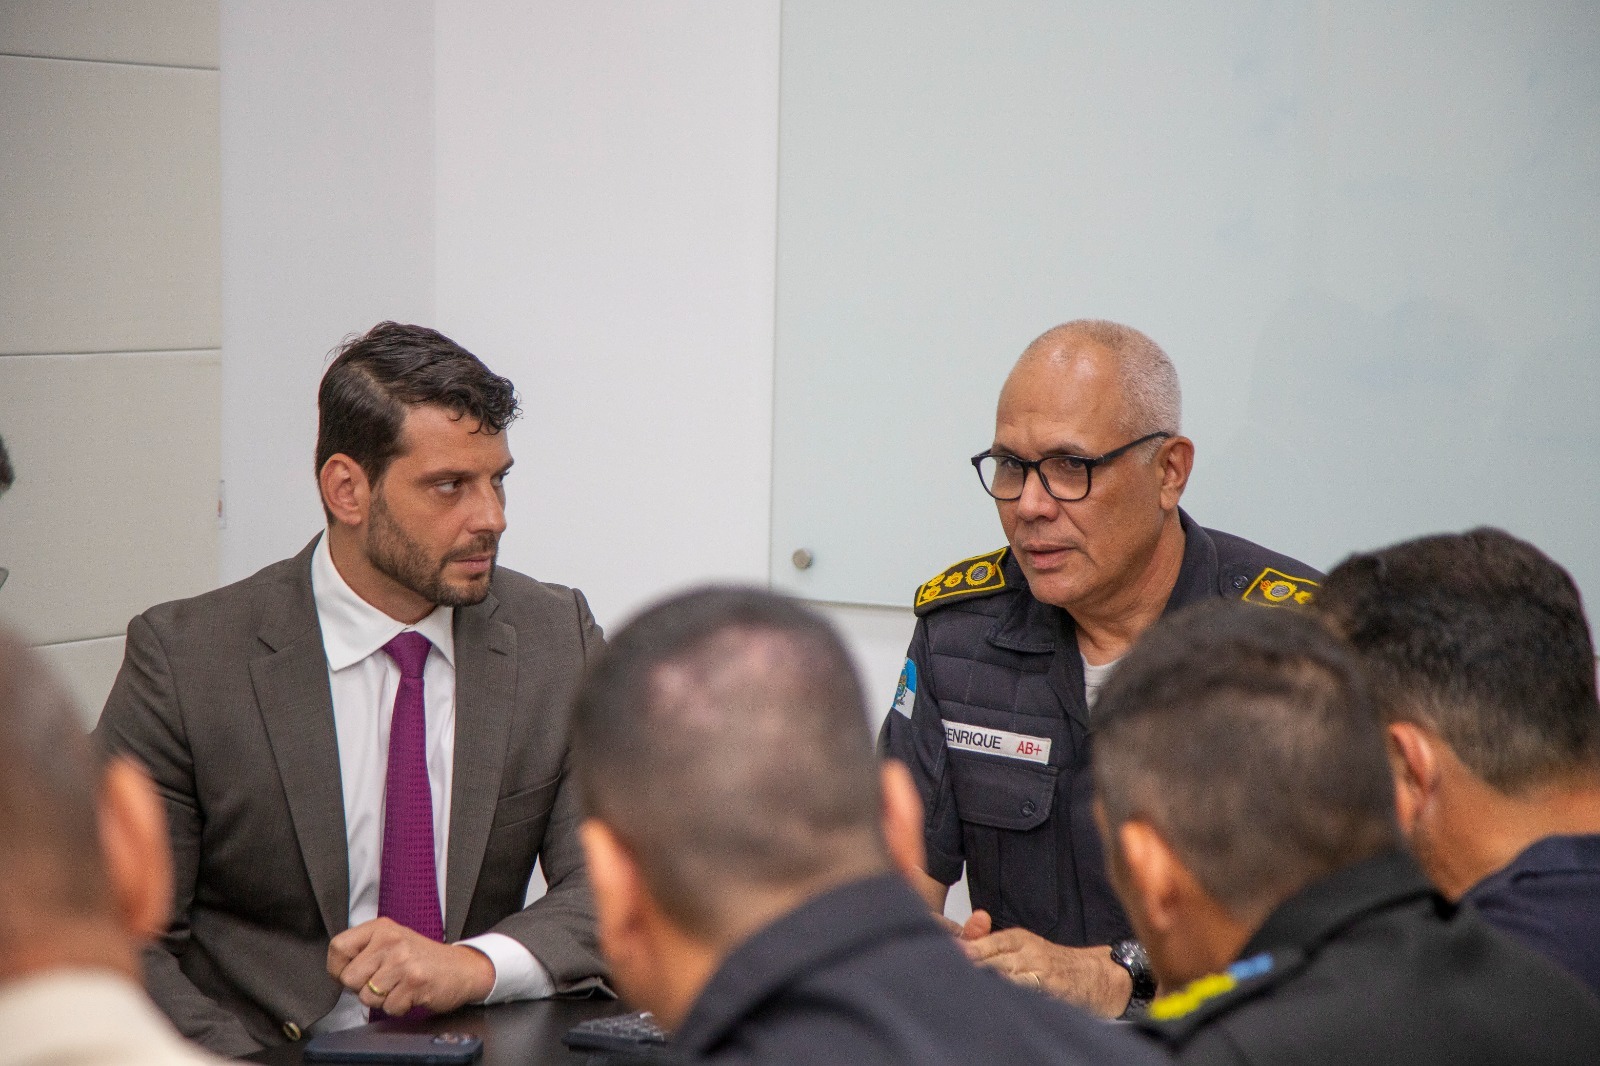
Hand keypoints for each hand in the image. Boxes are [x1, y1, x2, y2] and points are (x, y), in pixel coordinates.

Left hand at [328, 918, 495, 1016]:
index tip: (353, 973)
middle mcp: (391, 940)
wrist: (462, 968)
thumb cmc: (422, 958)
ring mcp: (403, 960)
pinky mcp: (415, 981)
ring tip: (400, 986)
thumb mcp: (392, 941)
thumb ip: (365, 950)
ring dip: (382, 999)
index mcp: (381, 927)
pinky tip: (411, 994)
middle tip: (384, 981)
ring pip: (367, 996)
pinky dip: (399, 1007)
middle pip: (349, 978)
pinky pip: (388, 1008)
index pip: (338, 947)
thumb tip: (337, 971)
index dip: (339, 968)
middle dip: (363, 988)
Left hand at [958, 910, 1130, 1017]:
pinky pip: (1027, 993)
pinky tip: (996, 1000)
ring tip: (966, 989)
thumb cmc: (1052, 963)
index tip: (945, 957)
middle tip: (949, 975)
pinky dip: (1011, 996)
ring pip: (1006, 976)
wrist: (1093, 975)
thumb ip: (993, 947)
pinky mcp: (1052, 988)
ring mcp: (1040, 969)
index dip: (964, 952)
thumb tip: (961, 949)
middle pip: (991, 960)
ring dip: (986, 982)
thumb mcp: (1023, 948)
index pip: (985, 944)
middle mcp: (1028, 950)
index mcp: (1018, 938)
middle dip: (970, 968)